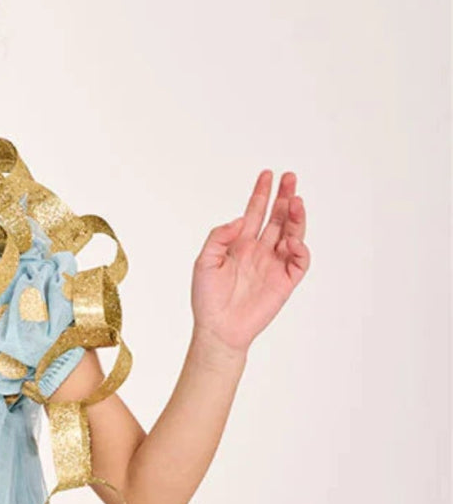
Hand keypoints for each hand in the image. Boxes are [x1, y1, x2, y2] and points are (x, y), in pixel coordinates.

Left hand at [191, 170, 309, 355]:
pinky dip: (299, 248)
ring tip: (295, 201)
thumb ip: (219, 237)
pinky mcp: (285, 282)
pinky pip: (299, 261)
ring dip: (296, 217)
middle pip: (278, 218)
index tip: (267, 174)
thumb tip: (240, 219)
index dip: (261, 193)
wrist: (218, 328)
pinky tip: (290, 241)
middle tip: (290, 177)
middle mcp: (260, 251)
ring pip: (292, 234)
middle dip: (284, 197)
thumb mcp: (204, 262)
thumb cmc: (207, 298)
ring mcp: (274, 265)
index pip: (255, 212)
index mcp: (241, 244)